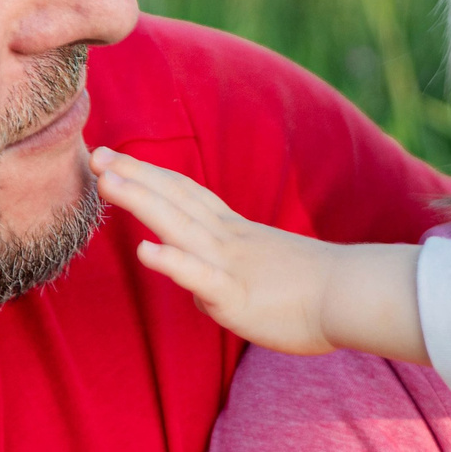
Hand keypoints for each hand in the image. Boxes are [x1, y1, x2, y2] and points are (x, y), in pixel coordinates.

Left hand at [93, 149, 423, 359]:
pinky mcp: (236, 296)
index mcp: (235, 234)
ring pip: (179, 227)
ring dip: (142, 202)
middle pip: (175, 200)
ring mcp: (230, 265)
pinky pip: (201, 277)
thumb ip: (232, 273)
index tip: (118, 159)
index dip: (151, 175)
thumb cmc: (319, 290)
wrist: (354, 297)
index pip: (187, 196)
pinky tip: (145, 251)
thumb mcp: (267, 270)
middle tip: (97, 154)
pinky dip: (172, 262)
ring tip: (107, 182)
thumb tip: (207, 289)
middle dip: (134, 177)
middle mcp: (227, 241)